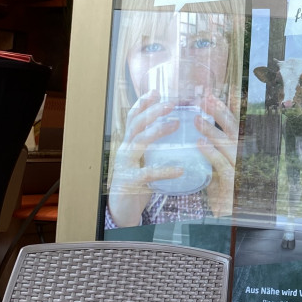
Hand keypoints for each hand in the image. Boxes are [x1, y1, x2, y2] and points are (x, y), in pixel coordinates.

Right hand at [106, 90, 181, 227]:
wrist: (122, 210)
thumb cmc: (138, 182)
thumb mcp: (144, 160)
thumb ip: (154, 147)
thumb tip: (177, 130)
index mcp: (129, 144)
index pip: (134, 119)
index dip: (143, 104)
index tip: (155, 91)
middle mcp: (124, 151)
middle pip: (136, 125)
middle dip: (152, 111)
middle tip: (172, 102)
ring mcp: (125, 166)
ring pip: (139, 142)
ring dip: (157, 131)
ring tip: (175, 123)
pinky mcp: (130, 182)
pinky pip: (148, 174)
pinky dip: (164, 171)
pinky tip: (179, 170)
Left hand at [195, 93, 239, 218]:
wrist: (226, 217)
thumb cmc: (219, 189)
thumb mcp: (215, 166)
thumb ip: (210, 149)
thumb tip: (194, 127)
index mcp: (236, 151)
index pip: (233, 125)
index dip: (227, 106)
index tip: (214, 90)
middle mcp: (241, 158)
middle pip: (234, 130)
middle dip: (220, 112)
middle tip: (205, 97)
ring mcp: (238, 171)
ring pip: (229, 146)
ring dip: (213, 130)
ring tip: (197, 119)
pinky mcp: (232, 186)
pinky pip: (223, 166)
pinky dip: (212, 153)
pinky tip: (200, 144)